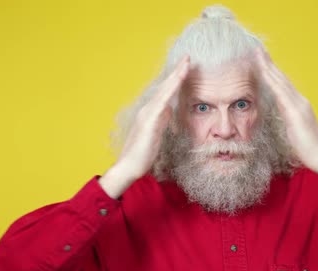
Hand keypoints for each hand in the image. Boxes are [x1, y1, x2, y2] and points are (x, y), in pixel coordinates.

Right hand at [99, 55, 189, 197]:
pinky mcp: (149, 121)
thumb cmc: (143, 154)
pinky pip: (163, 101)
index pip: (166, 92)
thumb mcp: (157, 133)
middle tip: (188, 57)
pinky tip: (178, 81)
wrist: (129, 166)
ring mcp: (148, 113)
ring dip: (175, 76)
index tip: (186, 67)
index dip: (175, 79)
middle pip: (165, 86)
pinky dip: (170, 89)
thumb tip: (169, 110)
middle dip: (177, 71)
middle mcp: (148, 109)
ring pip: (164, 90)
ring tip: (186, 63)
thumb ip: (162, 121)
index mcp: (152, 112)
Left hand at [254, 48, 317, 186]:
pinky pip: (280, 93)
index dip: (273, 72)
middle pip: (281, 78)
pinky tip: (264, 72)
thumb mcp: (295, 133)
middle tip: (257, 50)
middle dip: (269, 63)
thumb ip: (288, 122)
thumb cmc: (309, 150)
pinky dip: (271, 80)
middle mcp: (300, 101)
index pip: (283, 85)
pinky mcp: (295, 112)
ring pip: (280, 81)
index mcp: (299, 106)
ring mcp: (299, 105)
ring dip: (268, 67)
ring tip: (258, 54)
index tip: (262, 61)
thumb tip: (282, 119)